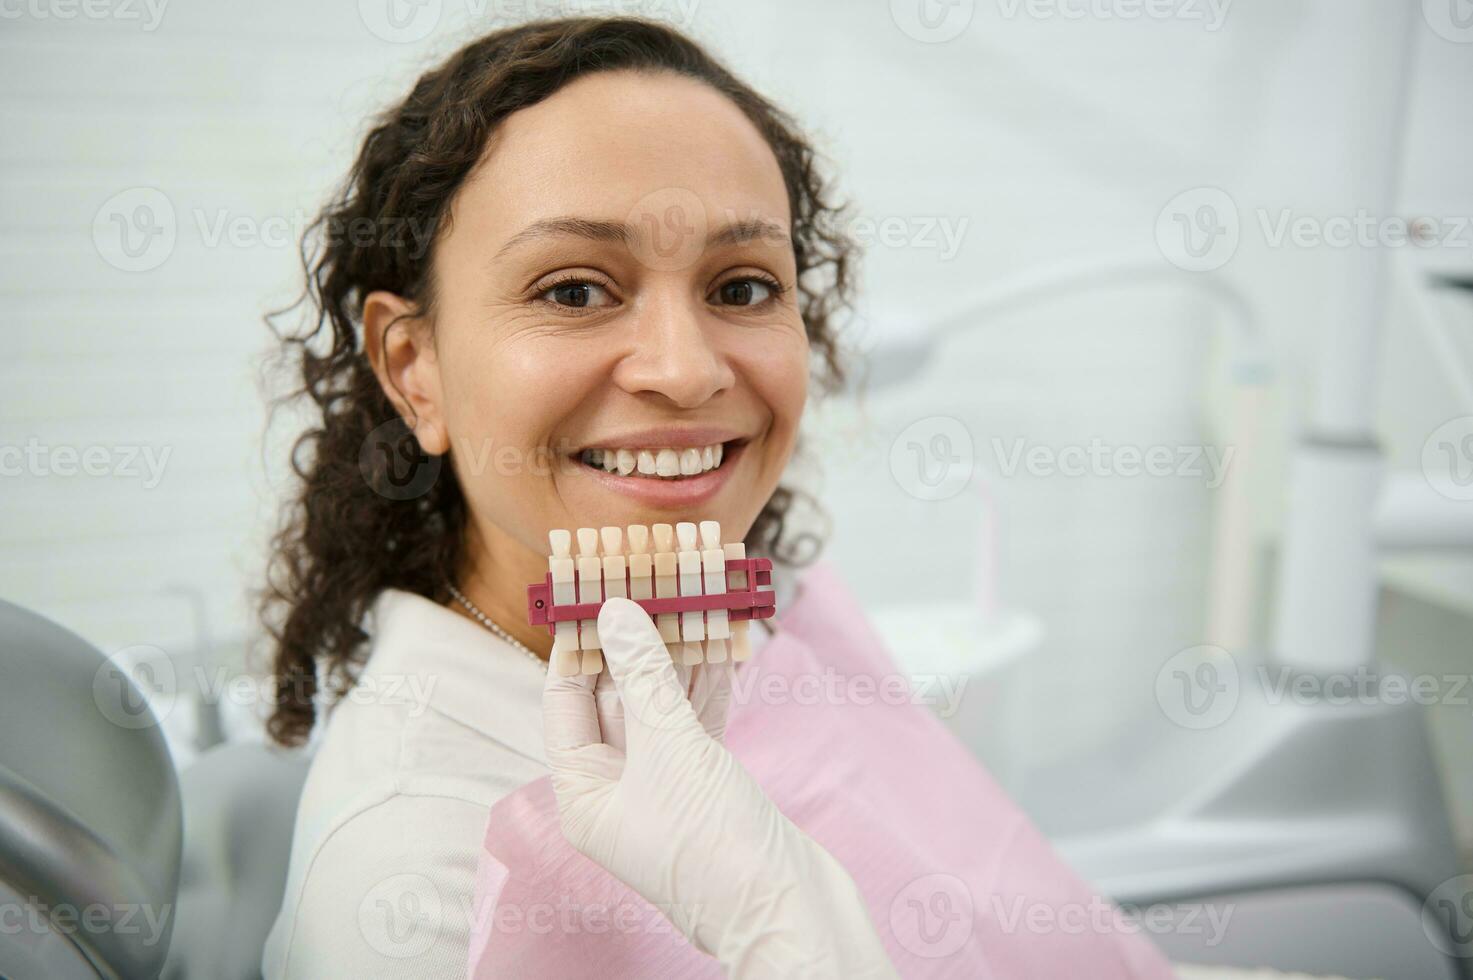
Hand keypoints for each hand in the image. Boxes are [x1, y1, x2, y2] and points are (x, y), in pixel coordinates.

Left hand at [542, 598, 895, 978]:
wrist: (790, 908)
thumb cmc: (715, 847)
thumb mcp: (671, 747)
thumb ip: (644, 675)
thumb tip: (616, 612)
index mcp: (584, 794)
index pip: (566, 699)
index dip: (579, 643)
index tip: (591, 591)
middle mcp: (618, 789)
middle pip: (616, 694)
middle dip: (635, 638)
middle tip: (648, 580)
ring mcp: (666, 784)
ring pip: (663, 701)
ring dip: (678, 649)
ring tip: (688, 593)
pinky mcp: (710, 782)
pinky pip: (699, 717)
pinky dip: (708, 678)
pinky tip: (719, 635)